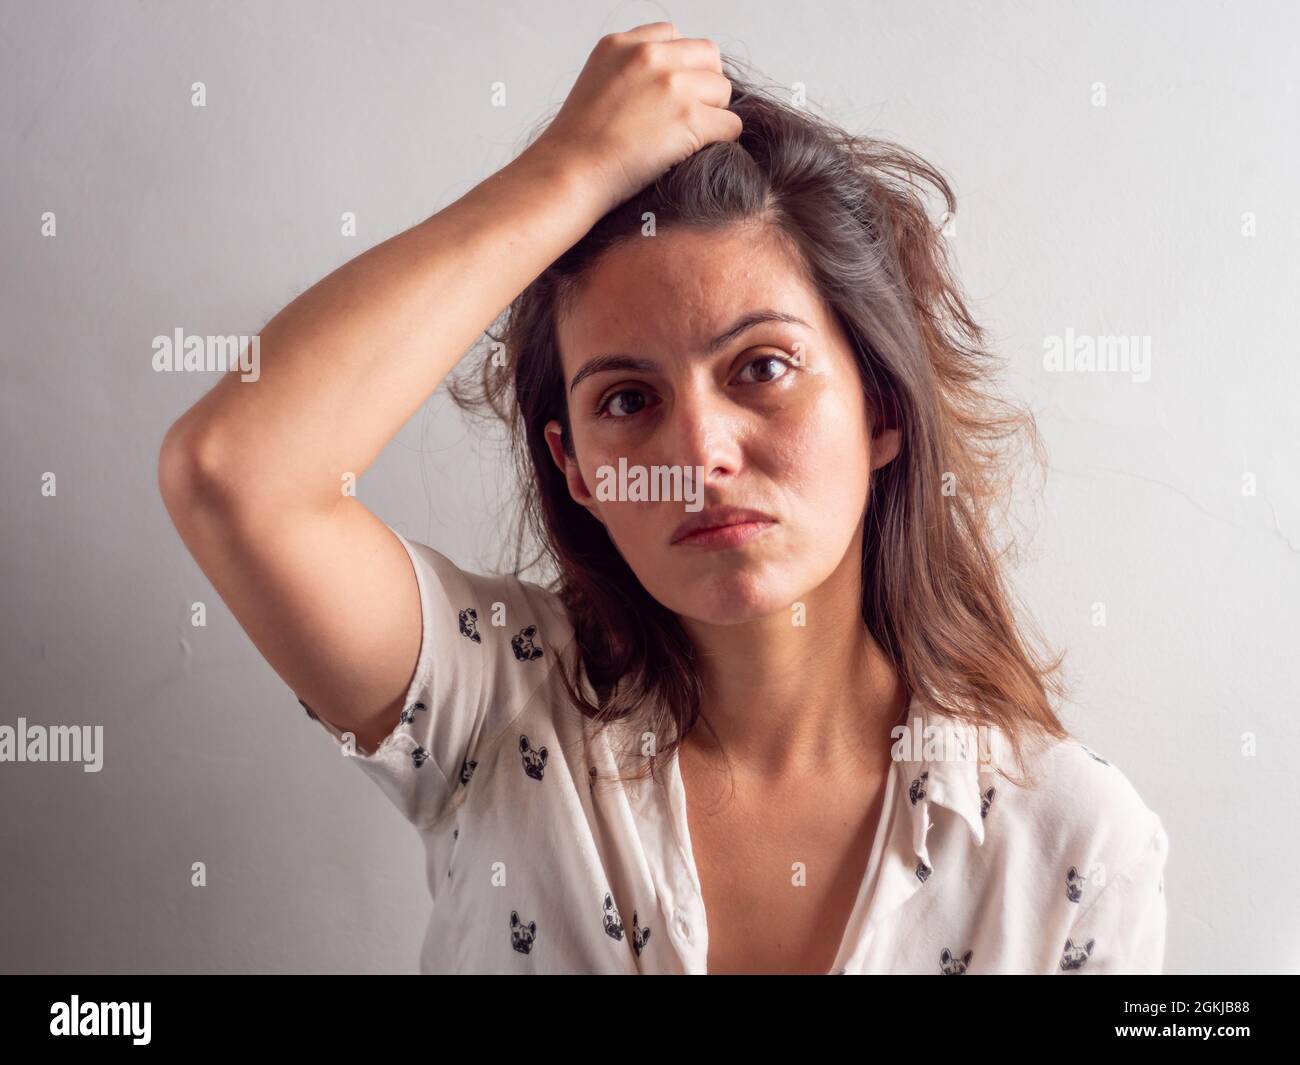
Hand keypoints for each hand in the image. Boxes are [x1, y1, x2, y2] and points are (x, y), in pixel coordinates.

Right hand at [529, 22, 742, 215]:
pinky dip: (721, 140)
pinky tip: (697, 152)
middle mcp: (648, 56)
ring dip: (713, 114)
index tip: (669, 93)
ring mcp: (671, 86)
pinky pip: (730, 125)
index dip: (678, 65)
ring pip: (723, 91)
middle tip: (686, 116)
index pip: (673, 34)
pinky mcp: (689, 119)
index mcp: (621, 44)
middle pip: (708, 57)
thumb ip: (629, 71)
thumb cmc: (577, 145)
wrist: (569, 174)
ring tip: (686, 138)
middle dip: (703, 85)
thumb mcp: (594, 83)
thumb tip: (667, 83)